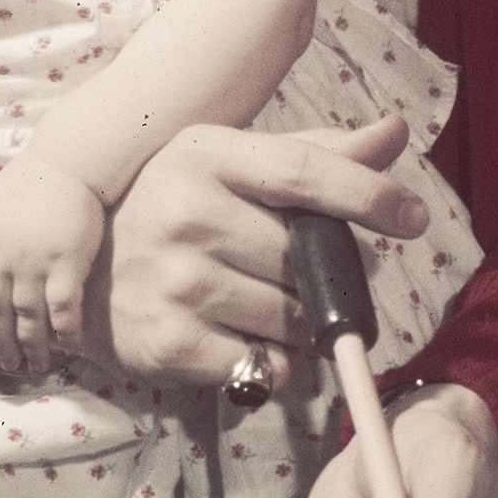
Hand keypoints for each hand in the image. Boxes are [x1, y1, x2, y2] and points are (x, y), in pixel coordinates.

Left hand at [0, 153, 110, 384]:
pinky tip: (69, 347)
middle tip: (8, 364)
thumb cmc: (32, 182)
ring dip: (32, 346)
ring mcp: (32, 263)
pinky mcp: (66, 263)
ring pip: (27, 318)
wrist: (67, 161)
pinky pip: (62, 309)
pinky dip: (64, 333)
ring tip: (38, 365)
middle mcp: (0, 259)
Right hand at [91, 112, 427, 390]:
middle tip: (307, 279)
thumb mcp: (233, 166)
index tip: (414, 219)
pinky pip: (266, 362)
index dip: (370, 196)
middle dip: (328, 277)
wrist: (83, 279)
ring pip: (294, 316)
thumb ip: (317, 154)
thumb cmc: (177, 213)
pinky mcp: (170, 342)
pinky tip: (242, 338)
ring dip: (301, 323)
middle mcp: (184, 212)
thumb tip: (393, 134)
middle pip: (307, 257)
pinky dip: (272, 361)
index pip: (306, 171)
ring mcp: (174, 279)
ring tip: (264, 306)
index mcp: (206, 156)